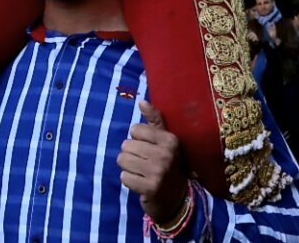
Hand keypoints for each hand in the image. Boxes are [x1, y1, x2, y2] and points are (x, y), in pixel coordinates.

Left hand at [118, 101, 187, 225]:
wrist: (176, 198)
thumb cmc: (167, 163)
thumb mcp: (164, 140)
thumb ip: (154, 120)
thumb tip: (141, 101)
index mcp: (170, 139)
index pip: (135, 129)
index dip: (138, 139)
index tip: (148, 148)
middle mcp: (166, 154)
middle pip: (126, 145)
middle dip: (130, 153)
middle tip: (143, 162)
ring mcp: (158, 172)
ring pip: (123, 160)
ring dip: (127, 167)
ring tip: (139, 171)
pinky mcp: (150, 188)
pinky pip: (124, 177)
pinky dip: (128, 180)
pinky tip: (139, 182)